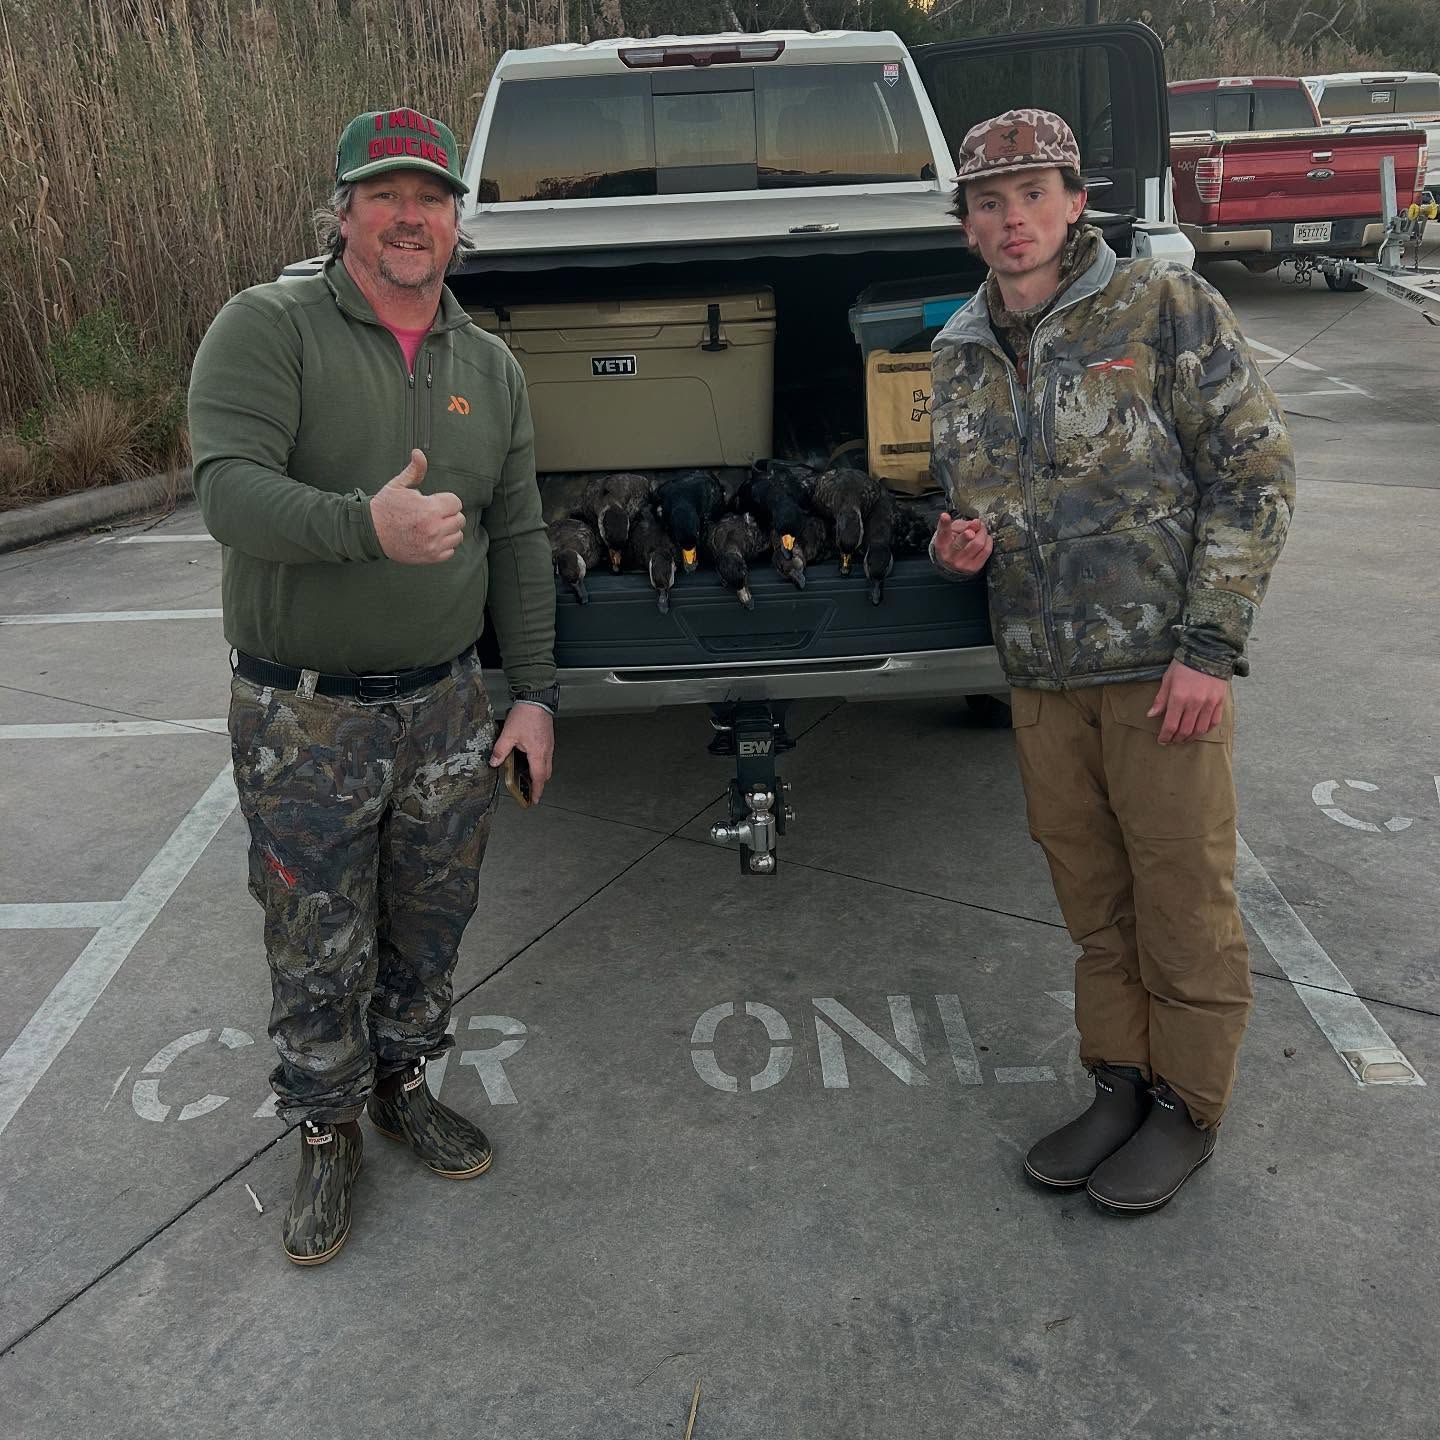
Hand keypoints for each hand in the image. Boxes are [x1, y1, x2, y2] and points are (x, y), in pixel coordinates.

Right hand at [370, 449, 464, 563]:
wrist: (371, 532)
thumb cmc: (385, 507)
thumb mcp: (398, 485)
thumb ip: (414, 470)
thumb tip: (419, 452)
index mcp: (429, 509)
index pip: (456, 502)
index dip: (446, 500)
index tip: (435, 502)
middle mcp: (434, 528)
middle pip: (459, 519)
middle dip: (449, 514)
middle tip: (434, 514)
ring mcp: (433, 545)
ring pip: (458, 536)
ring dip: (449, 530)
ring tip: (434, 526)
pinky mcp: (430, 557)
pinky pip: (450, 551)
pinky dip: (444, 545)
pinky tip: (432, 538)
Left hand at [489, 702, 554, 803]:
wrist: (536, 700)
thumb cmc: (525, 715)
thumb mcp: (508, 734)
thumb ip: (500, 750)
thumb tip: (495, 762)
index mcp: (537, 753)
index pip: (538, 777)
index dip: (536, 790)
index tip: (534, 800)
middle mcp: (546, 751)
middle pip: (545, 774)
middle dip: (538, 784)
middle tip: (530, 791)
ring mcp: (549, 745)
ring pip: (547, 765)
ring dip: (539, 773)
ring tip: (528, 777)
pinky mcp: (548, 740)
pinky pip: (546, 757)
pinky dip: (540, 763)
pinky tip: (529, 759)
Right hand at [933, 512, 992, 575]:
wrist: (952, 566)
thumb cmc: (952, 544)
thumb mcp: (952, 532)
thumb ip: (962, 525)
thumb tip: (977, 523)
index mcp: (942, 545)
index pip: (943, 533)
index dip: (944, 523)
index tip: (944, 516)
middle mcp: (950, 556)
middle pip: (961, 541)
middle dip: (970, 531)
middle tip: (977, 523)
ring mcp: (963, 563)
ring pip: (978, 543)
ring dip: (983, 533)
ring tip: (981, 530)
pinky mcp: (974, 567)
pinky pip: (986, 550)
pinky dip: (988, 541)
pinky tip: (985, 538)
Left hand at [1148, 659, 1228, 743]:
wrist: (1208, 653)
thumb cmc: (1184, 665)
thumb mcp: (1167, 679)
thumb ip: (1160, 699)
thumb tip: (1151, 715)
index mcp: (1179, 697)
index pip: (1170, 724)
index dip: (1165, 736)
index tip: (1161, 741)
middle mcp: (1194, 703)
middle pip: (1185, 730)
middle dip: (1176, 739)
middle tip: (1171, 741)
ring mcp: (1209, 703)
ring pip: (1200, 729)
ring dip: (1190, 738)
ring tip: (1184, 739)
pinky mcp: (1219, 702)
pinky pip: (1213, 722)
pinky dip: (1205, 730)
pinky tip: (1198, 731)